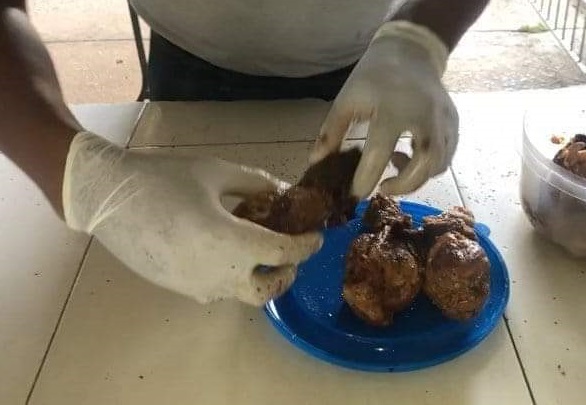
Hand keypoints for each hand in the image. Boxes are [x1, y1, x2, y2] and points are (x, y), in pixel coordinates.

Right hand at [62, 132, 321, 304]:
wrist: (105, 197)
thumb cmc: (162, 178)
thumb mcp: (215, 172)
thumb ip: (256, 184)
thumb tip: (284, 191)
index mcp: (230, 243)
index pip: (284, 254)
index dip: (307, 245)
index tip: (316, 236)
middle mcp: (217, 274)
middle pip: (268, 290)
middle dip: (287, 274)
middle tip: (290, 254)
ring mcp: (196, 287)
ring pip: (242, 293)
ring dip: (258, 276)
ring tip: (256, 250)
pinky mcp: (178, 289)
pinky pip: (216, 289)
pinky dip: (231, 276)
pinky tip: (222, 252)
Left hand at [310, 21, 458, 198]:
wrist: (410, 50)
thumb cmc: (373, 76)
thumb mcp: (347, 100)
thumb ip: (331, 132)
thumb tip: (316, 162)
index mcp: (393, 110)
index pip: (380, 154)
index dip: (366, 179)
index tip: (355, 194)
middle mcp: (424, 117)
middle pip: (424, 164)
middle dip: (404, 186)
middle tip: (383, 189)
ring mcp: (443, 120)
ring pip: (439, 163)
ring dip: (417, 177)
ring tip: (395, 166)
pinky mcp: (453, 122)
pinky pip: (447, 155)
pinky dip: (430, 166)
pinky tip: (411, 158)